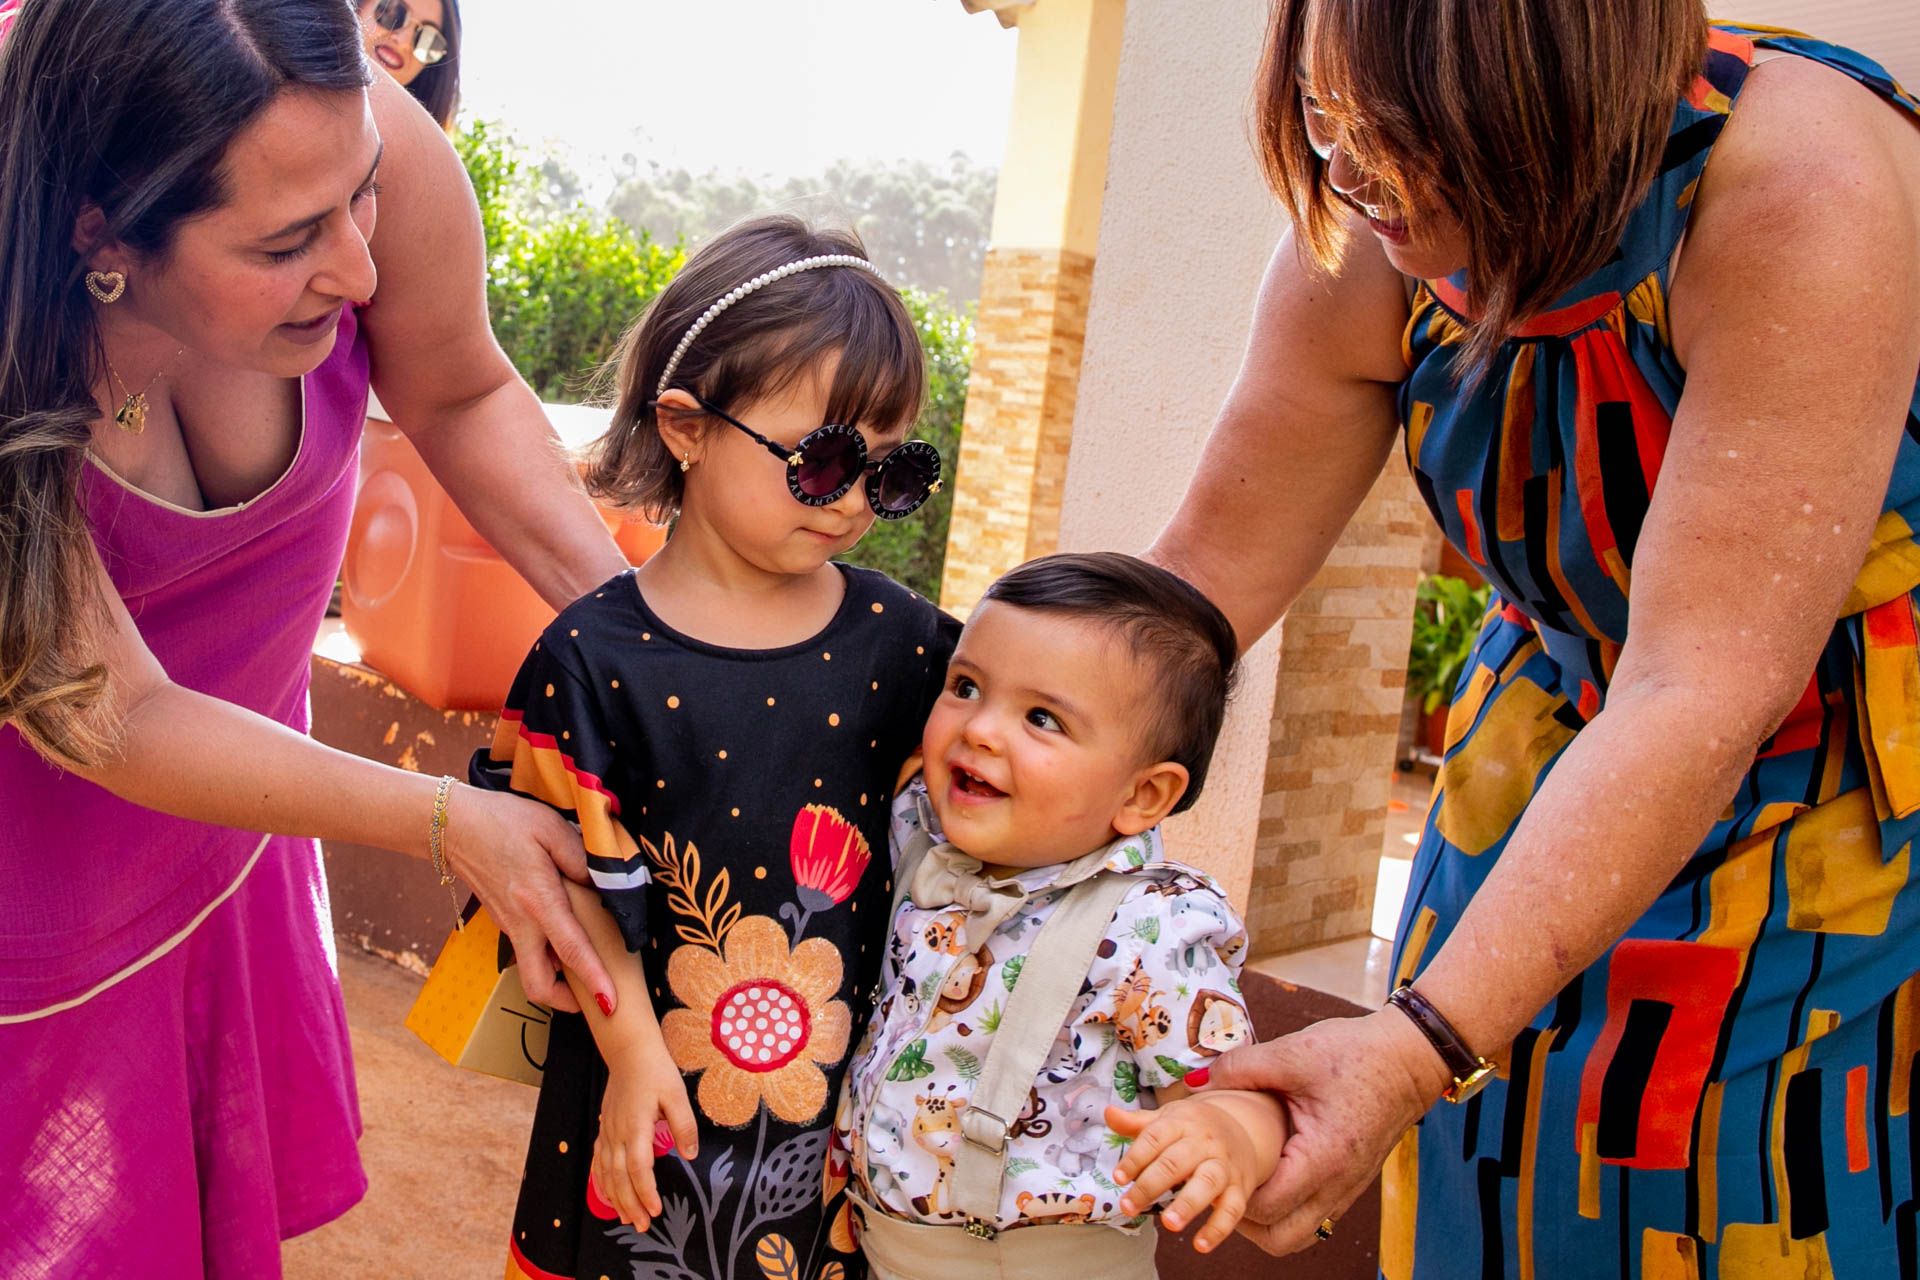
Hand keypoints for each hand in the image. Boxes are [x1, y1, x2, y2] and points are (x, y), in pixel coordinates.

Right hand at [441, 783, 613, 1015]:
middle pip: (539, 985)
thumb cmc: (504, 821)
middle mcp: (522, 923)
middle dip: (567, 1002)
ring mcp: (510, 927)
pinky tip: (567, 941)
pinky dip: (548, 960)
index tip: (610, 1004)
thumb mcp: (550, 828)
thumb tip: (604, 884)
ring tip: (588, 973)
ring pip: (533, 972)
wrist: (453, 827)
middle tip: (597, 997)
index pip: (570, 949)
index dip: (593, 978)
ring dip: (558, 982)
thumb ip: (581, 857)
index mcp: (538, 901)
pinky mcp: (505, 923)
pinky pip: (528, 953)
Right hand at [590, 1040, 700, 1229]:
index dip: (645, 1192)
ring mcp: (607, 1132)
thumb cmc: (655, 1071)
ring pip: (607, 1173)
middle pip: (620, 1178)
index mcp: (636, 1127)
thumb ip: (683, 1125)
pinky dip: (601, 1181)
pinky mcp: (604, 1129)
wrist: (629, 1052)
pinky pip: (598, 1161)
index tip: (655, 1211)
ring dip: (615, 1198)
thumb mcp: (677, 1095)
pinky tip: (607, 1194)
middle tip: (641, 1226)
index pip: (639, 1168)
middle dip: (630, 1205)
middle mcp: (617, 1134)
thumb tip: (690, 1154)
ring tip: (625, 1218)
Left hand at [1108, 1089, 1288, 1252]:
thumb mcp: (1168, 1119)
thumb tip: (1108, 1113)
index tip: (1118, 1178)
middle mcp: (1204, 1143)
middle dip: (1150, 1186)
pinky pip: (1233, 1209)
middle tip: (1128, 1207)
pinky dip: (1218, 1229)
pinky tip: (1200, 1246)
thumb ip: (1138, 1123)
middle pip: (1176, 1162)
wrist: (1244, 1127)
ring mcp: (1224, 1165)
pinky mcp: (1240, 1188)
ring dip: (1188, 1204)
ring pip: (1208, 1182)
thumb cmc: (1194, 1128)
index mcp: (1182, 1123)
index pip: (1155, 1137)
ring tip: (1168, 1224)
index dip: (1136, 1157)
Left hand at [1199, 1009, 1453, 1255]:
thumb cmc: (1357, 1055)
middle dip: (1244, 1223)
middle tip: (1221, 1186)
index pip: (1266, 1208)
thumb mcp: (1292, 1053)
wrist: (1411, 1057)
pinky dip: (1287, 1208)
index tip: (1209, 1168)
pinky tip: (1269, 1172)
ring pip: (1300, 1234)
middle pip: (1282, 1239)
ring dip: (1267, 1222)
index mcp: (1322, 1158)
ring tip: (1243, 1183)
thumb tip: (1194, 1082)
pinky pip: (1314, 1216)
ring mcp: (1348, 1189)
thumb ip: (1239, 1069)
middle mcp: (1338, 1185)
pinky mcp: (1350, 1182)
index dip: (1230, 1195)